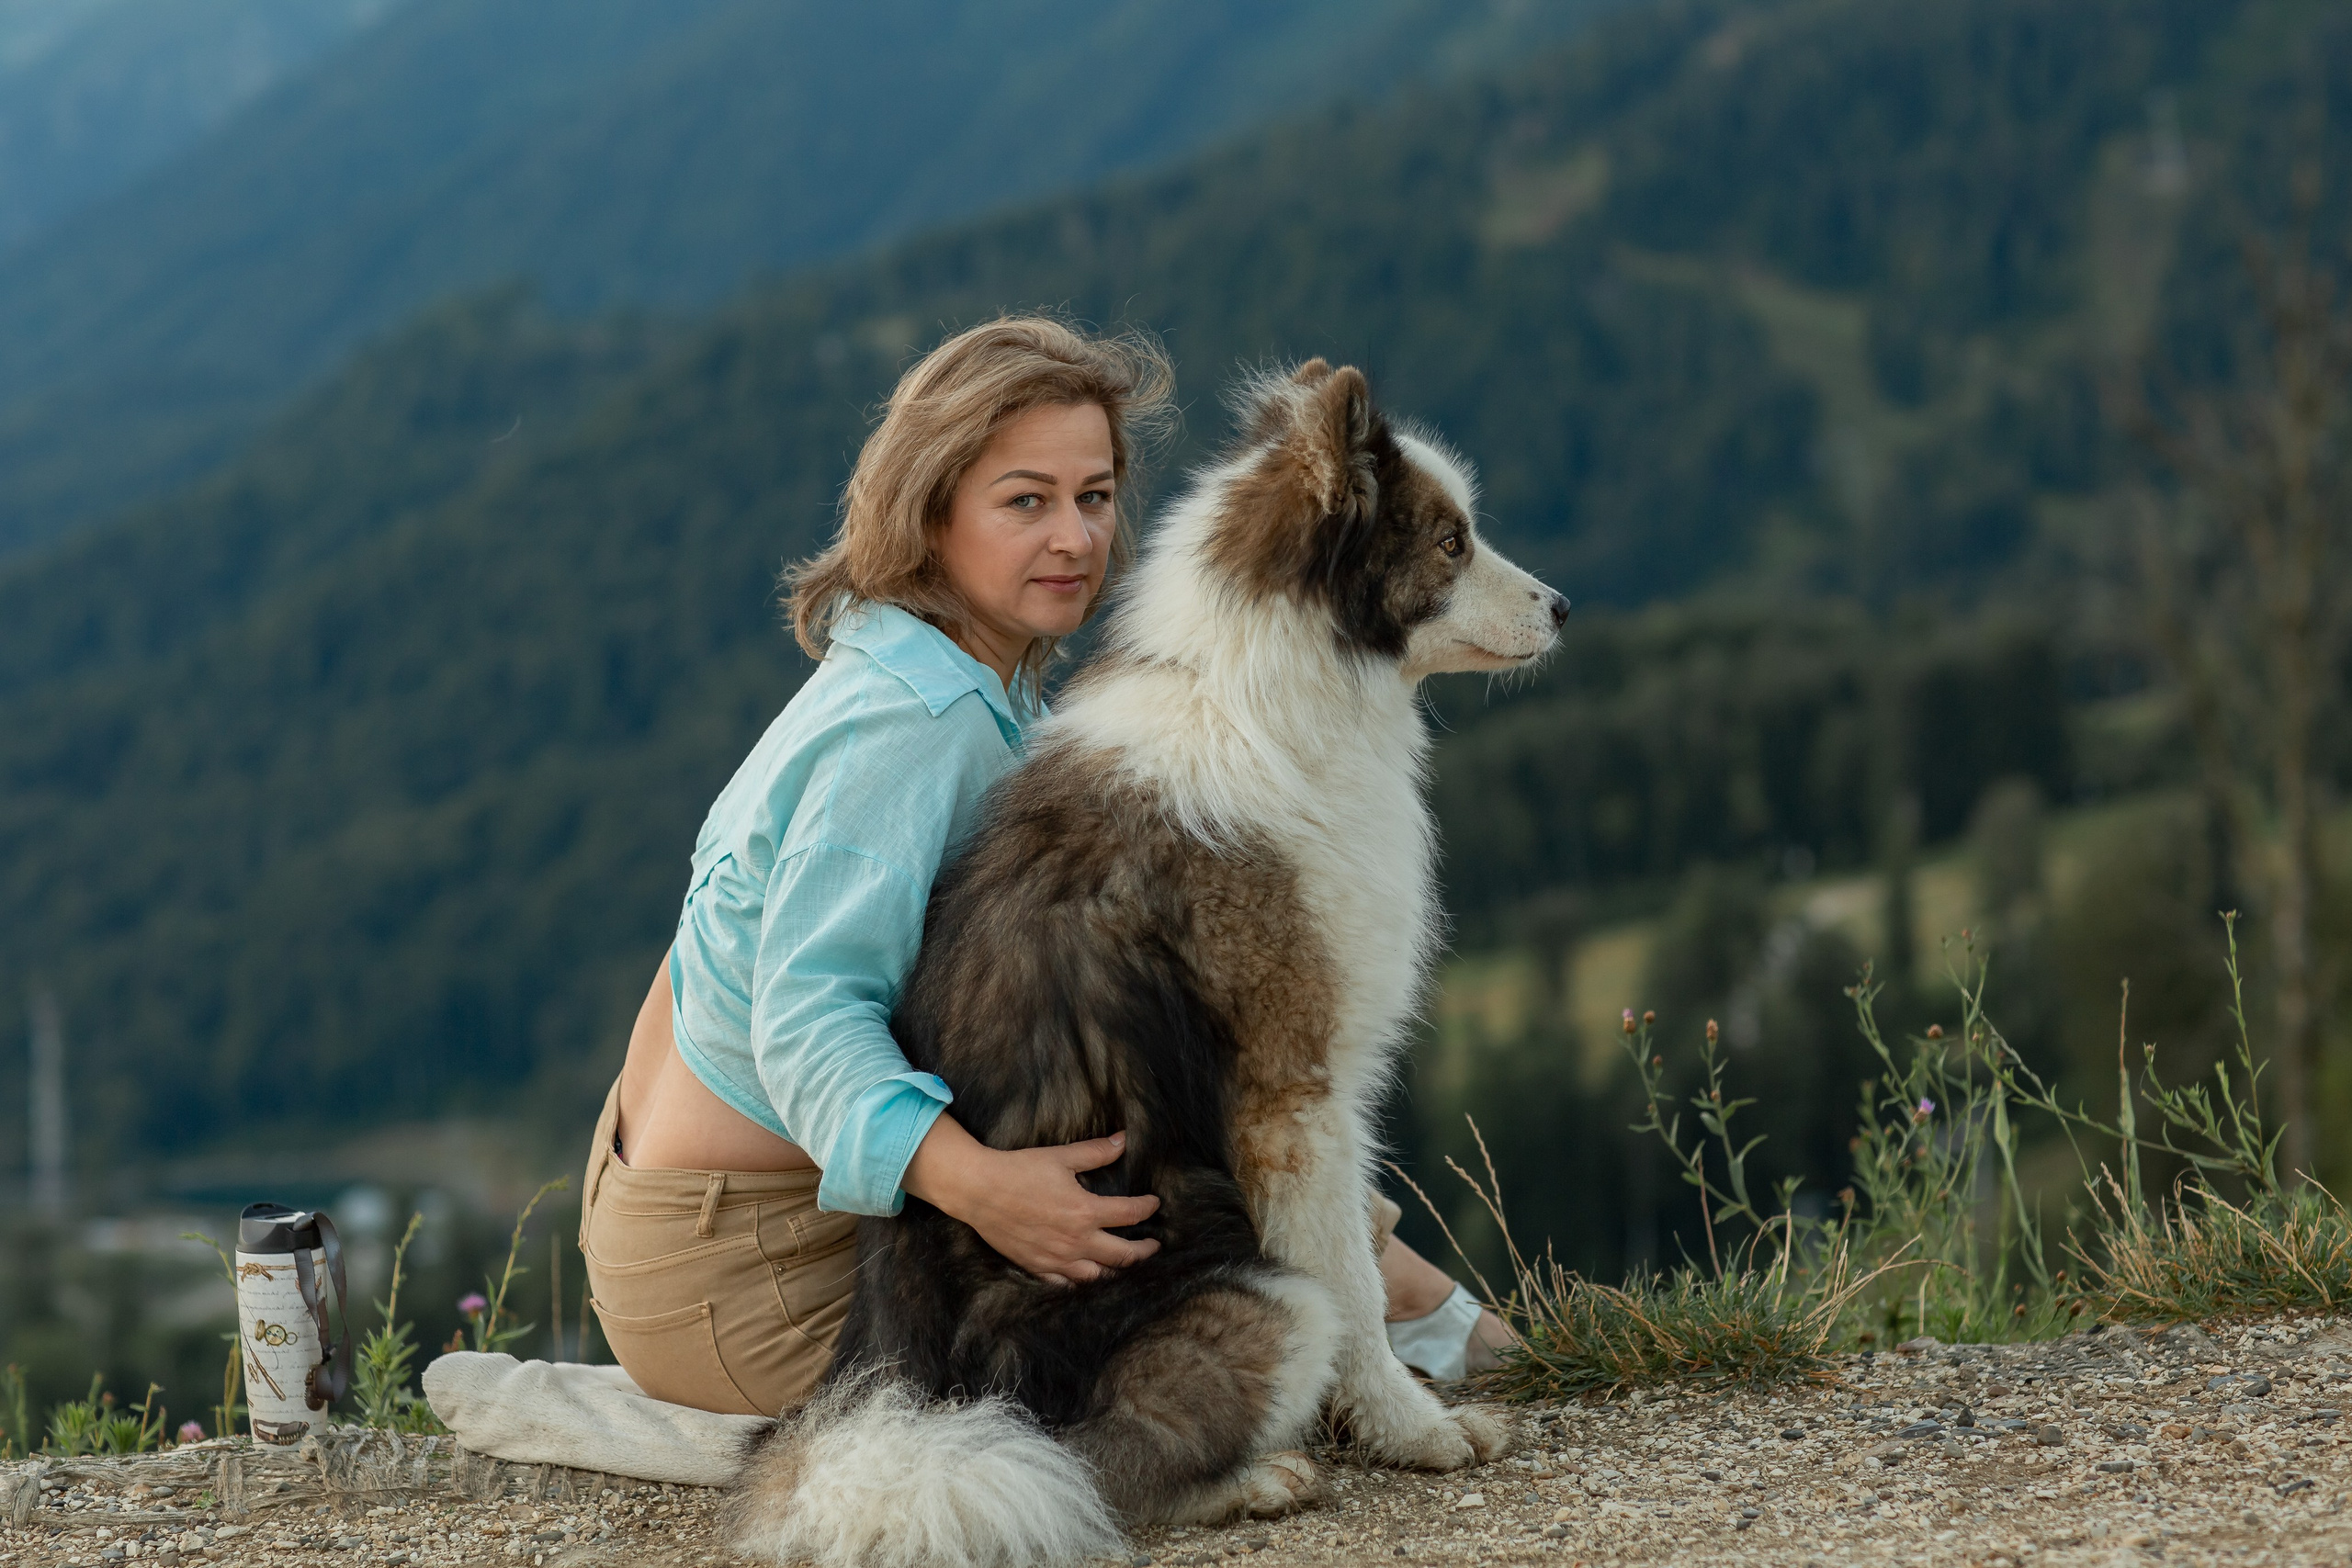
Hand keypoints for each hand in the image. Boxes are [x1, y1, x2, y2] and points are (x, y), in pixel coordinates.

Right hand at [902, 1115, 1160, 1282]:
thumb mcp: (1061, 1157)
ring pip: (1097, 1276)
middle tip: (1153, 1246)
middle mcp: (1076, 1241)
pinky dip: (1082, 1282)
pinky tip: (1088, 1277)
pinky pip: (1067, 1284)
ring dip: (1116, 1271)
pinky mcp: (1037, 1267)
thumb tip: (1124, 1141)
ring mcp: (1056, 1259)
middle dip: (1144, 1251)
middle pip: (1123, 1255)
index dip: (1147, 1208)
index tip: (1154, 1204)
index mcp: (1085, 1212)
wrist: (979, 1190)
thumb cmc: (1019, 1170)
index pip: (1130, 1214)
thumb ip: (1096, 1152)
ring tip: (1124, 1264)